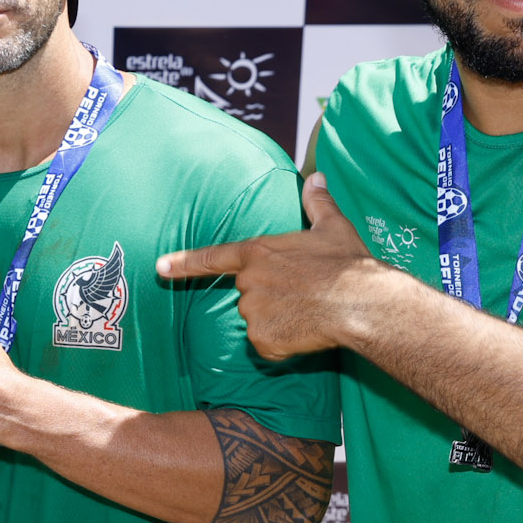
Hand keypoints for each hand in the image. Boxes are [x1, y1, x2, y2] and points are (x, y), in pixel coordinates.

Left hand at [155, 175, 384, 359]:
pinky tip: (307, 331)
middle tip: (304, 293)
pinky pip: (268, 345)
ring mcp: (252, 312)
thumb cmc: (348, 265)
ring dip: (278, 321)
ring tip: (310, 311)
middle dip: (271, 295)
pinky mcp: (262, 340)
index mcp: (258, 252)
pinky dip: (284, 345)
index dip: (185, 263)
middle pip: (248, 293)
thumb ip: (317, 203)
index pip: (213, 257)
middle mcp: (248, 282)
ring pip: (258, 320)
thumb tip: (317, 177)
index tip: (160, 267)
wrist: (362, 304)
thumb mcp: (333, 227)